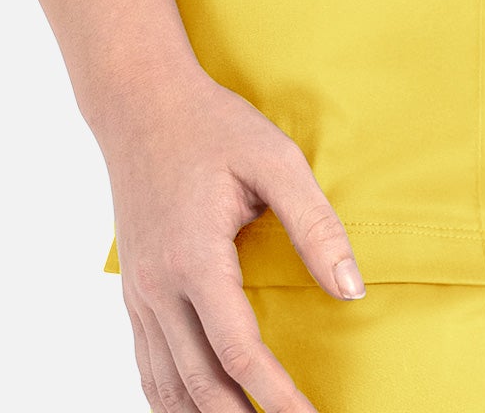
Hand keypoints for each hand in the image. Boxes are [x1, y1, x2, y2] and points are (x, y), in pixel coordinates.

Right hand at [98, 67, 364, 412]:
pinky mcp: (133, 291)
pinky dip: (171, 400)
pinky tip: (198, 410)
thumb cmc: (213, 126)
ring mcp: (139, 292)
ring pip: (166, 384)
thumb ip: (315, 225)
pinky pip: (146, 364)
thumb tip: (351, 289)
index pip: (239, 350)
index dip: (276, 394)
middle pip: (200, 383)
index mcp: (195, 257)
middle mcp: (157, 286)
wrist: (140, 103)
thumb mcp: (275, 159)